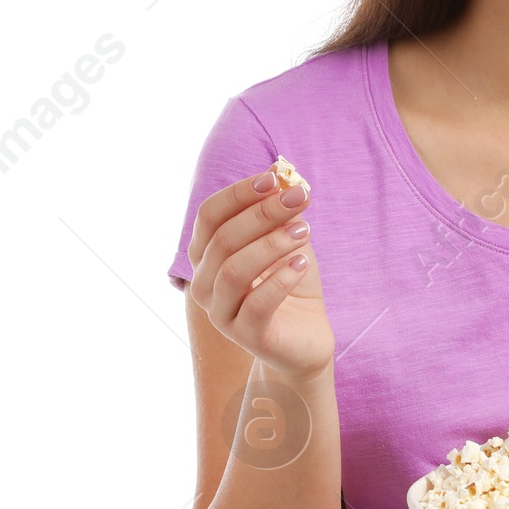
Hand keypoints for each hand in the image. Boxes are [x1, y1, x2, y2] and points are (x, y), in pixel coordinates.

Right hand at [186, 168, 333, 381]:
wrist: (305, 336)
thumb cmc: (290, 282)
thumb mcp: (288, 239)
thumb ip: (281, 211)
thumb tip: (282, 171)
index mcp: (206, 255)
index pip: (209, 215)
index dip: (238, 193)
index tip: (274, 179)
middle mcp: (203, 283)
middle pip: (223, 239)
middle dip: (263, 213)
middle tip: (300, 198)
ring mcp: (220, 313)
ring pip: (234, 270)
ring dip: (271, 244)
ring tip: (305, 231)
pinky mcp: (245, 336)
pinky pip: (257, 304)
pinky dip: (281, 280)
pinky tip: (302, 264)